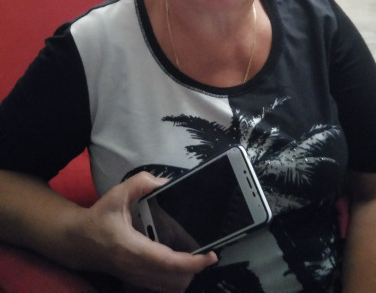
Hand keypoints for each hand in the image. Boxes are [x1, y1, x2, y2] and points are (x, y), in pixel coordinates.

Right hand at [71, 172, 217, 291]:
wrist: (76, 241)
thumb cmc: (98, 218)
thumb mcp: (117, 194)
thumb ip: (140, 183)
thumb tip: (164, 182)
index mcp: (133, 249)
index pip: (169, 262)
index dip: (193, 262)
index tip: (211, 255)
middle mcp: (136, 269)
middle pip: (175, 281)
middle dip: (195, 269)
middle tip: (207, 254)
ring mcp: (135, 278)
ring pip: (169, 288)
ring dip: (186, 276)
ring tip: (197, 259)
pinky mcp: (134, 280)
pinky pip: (161, 287)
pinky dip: (175, 280)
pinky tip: (180, 265)